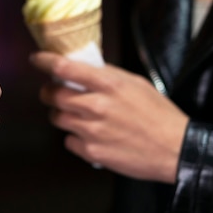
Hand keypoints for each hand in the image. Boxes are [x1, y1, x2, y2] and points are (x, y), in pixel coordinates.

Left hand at [30, 51, 187, 183]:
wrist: (175, 150)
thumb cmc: (158, 115)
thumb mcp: (135, 83)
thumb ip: (107, 75)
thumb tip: (83, 68)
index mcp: (108, 84)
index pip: (63, 68)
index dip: (44, 61)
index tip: (37, 59)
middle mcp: (96, 106)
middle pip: (52, 95)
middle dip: (48, 92)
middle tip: (53, 92)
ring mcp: (92, 131)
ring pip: (57, 118)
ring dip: (60, 114)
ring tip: (75, 114)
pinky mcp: (92, 152)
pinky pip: (68, 141)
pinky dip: (74, 138)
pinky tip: (89, 135)